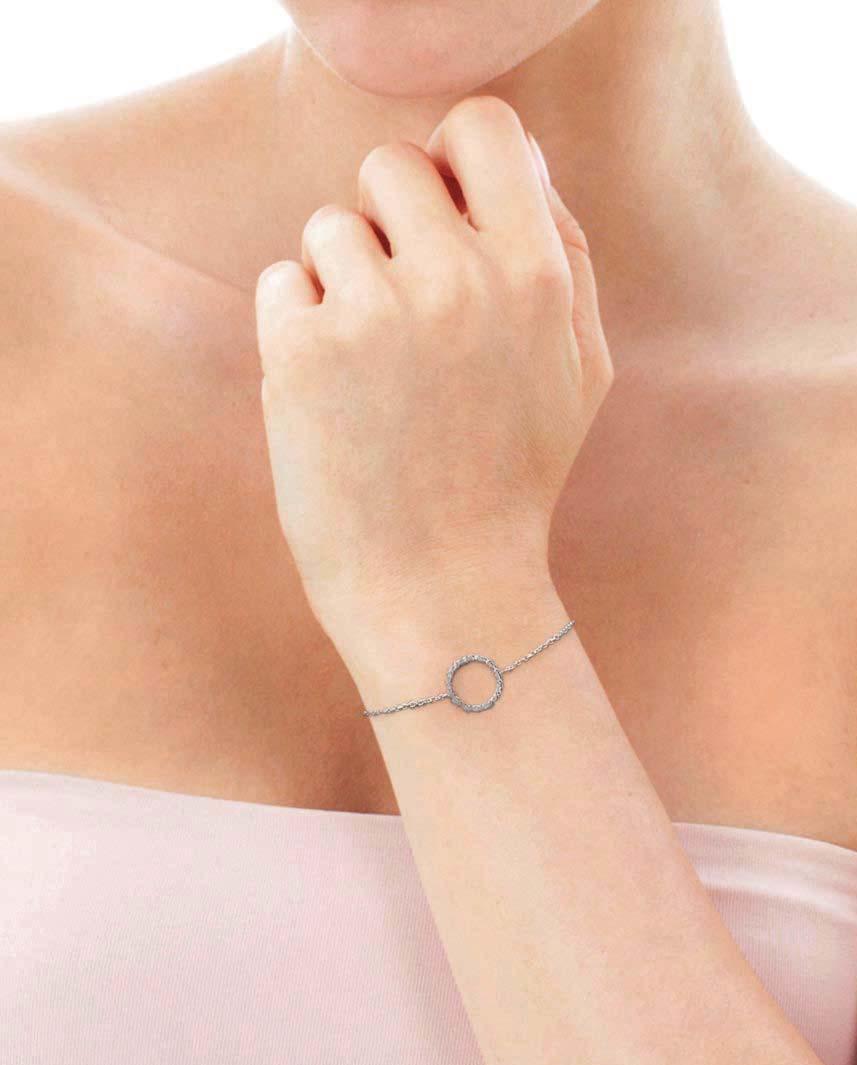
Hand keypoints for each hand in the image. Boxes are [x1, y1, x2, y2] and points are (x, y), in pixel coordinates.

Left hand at [254, 96, 612, 651]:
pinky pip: (281, 283)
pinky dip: (297, 327)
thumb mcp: (581, 371)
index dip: (456, 156)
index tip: (445, 208)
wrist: (440, 588)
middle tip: (402, 305)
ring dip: (341, 281)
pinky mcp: (301, 354)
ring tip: (372, 369)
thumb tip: (519, 160)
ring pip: (328, 227)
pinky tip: (332, 394)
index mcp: (535, 275)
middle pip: (391, 164)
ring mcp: (373, 314)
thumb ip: (564, 255)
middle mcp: (456, 279)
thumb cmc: (512, 481)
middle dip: (390, 223)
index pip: (483, 125)